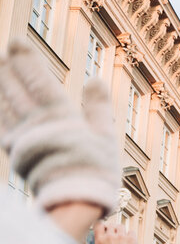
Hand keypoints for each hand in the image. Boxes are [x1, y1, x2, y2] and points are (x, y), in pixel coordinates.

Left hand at [0, 39, 118, 234]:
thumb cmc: (95, 171)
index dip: (26, 60)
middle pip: (17, 90)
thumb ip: (98, 108)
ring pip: (6, 105)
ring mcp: (22, 138)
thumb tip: (96, 80)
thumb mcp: (105, 138)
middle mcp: (35, 123)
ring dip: (0, 87)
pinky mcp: (16, 153)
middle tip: (0, 54)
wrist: (74, 202)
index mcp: (59, 116)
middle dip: (7, 70)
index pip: (38, 81)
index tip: (15, 42)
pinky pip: (1, 126)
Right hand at [93, 221, 141, 243]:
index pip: (98, 225)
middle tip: (116, 234)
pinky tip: (131, 240)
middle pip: (111, 225)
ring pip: (121, 226)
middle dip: (113, 229)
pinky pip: (131, 231)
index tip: (104, 226)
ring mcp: (121, 236)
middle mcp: (110, 237)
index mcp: (100, 241)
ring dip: (122, 230)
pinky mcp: (131, 238)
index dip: (102, 224)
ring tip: (123, 237)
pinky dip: (131, 235)